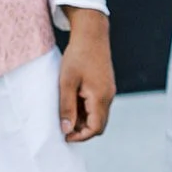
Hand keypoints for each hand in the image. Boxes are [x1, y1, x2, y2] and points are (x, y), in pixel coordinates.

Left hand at [59, 8, 115, 142]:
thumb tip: (66, 130)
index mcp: (101, 97)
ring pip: (98, 115)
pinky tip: (73, 100)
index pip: (95, 128)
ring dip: (83, 119)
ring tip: (66, 111)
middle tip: (63, 126)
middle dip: (82, 130)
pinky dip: (86, 109)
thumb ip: (67, 107)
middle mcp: (109, 96)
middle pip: (99, 124)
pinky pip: (98, 104)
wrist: (92, 34)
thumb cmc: (78, 56)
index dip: (80, 136)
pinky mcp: (106, 85)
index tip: (64, 135)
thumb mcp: (66, 83)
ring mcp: (109, 90)